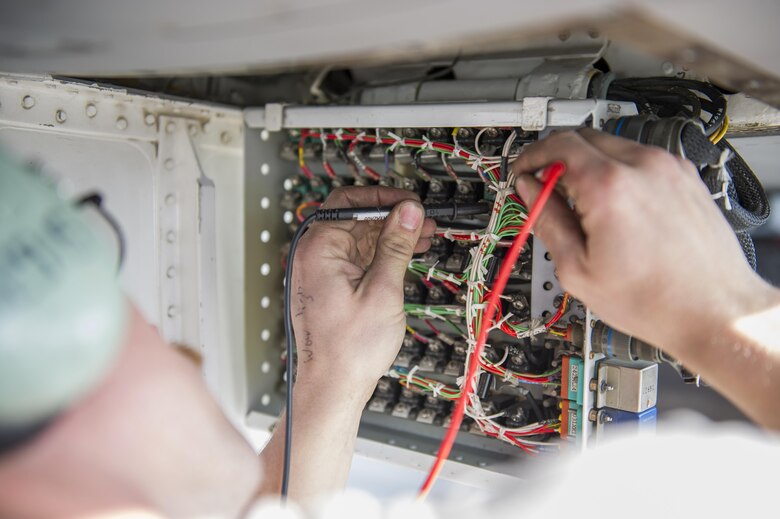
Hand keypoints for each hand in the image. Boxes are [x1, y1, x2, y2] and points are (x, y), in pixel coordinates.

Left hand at [291, 186, 435, 398]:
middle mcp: (313, 255)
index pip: (349, 201)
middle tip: (423, 221)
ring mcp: (320, 271)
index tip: (412, 204)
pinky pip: (356, 257)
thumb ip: (395, 245)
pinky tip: (406, 255)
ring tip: (423, 237)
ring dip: (390, 235)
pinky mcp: (329, 285)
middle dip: (391, 216)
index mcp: (318, 249)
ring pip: (358, 237)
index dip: (384, 197)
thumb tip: (407, 211)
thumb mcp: (383, 290)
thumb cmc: (349, 349)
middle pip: (354, 217)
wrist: (332, 386)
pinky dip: (380, 254)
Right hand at [511, 128, 770, 351]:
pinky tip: (615, 208)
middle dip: (555, 157)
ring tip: (582, 205)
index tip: (524, 172)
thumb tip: (530, 192)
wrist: (716, 312)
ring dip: (587, 164)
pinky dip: (618, 172)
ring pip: (612, 145)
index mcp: (610, 187)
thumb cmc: (657, 301)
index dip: (531, 156)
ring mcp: (669, 169)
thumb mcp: (578, 270)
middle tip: (545, 187)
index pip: (557, 146)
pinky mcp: (686, 178)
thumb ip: (547, 221)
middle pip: (583, 136)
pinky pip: (640, 160)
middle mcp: (643, 167)